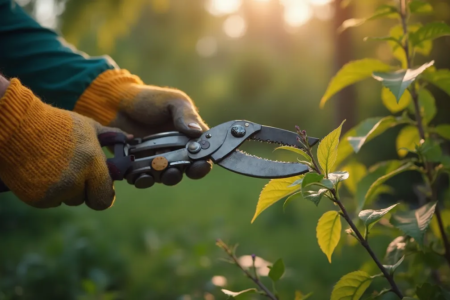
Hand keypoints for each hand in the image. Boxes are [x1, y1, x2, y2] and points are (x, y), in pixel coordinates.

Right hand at [0, 79, 127, 209]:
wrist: (16, 126)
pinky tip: (42, 171)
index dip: (103, 193)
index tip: (99, 187)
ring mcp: (54, 191)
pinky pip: (50, 201)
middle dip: (83, 189)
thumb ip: (111, 136)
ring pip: (67, 200)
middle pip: (86, 199)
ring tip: (54, 166)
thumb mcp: (88, 126)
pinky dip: (48, 191)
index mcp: (91, 163)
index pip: (105, 198)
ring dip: (65, 189)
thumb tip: (131, 139)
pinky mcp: (36, 198)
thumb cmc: (56, 124)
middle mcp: (75, 180)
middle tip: (74, 172)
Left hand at [75, 70, 211, 180]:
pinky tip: (139, 175)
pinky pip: (144, 178)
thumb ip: (186, 116)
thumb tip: (197, 132)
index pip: (203, 155)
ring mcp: (158, 160)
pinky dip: (143, 179)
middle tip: (174, 169)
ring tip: (156, 170)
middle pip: (186, 170)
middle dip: (182, 172)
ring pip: (166, 177)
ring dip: (164, 177)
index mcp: (190, 137)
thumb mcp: (172, 102)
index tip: (198, 164)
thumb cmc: (150, 100)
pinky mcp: (140, 166)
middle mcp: (177, 151)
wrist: (118, 103)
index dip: (203, 163)